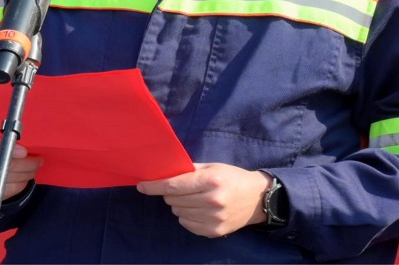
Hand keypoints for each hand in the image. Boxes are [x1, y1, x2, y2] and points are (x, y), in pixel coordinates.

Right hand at [0, 125, 43, 199]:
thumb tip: (29, 136)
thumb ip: (10, 131)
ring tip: (34, 168)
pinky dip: (18, 185)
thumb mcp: (1, 129)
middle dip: (24, 163)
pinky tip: (25, 178)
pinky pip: (2, 190)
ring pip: (3, 177)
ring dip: (24, 174)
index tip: (24, 152)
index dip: (7, 147)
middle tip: (38, 160)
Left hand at [137, 163, 270, 237]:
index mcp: (211, 181)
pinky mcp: (214, 231)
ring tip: (194, 198)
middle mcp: (212, 201)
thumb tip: (163, 173)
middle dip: (171, 193)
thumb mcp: (212, 167)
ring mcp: (213, 219)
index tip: (141, 186)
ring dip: (179, 205)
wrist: (257, 198)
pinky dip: (187, 216)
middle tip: (182, 188)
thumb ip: (189, 170)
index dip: (154, 186)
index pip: (174, 185)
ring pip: (178, 212)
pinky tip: (199, 209)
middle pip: (173, 200)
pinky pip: (186, 224)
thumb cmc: (231, 178)